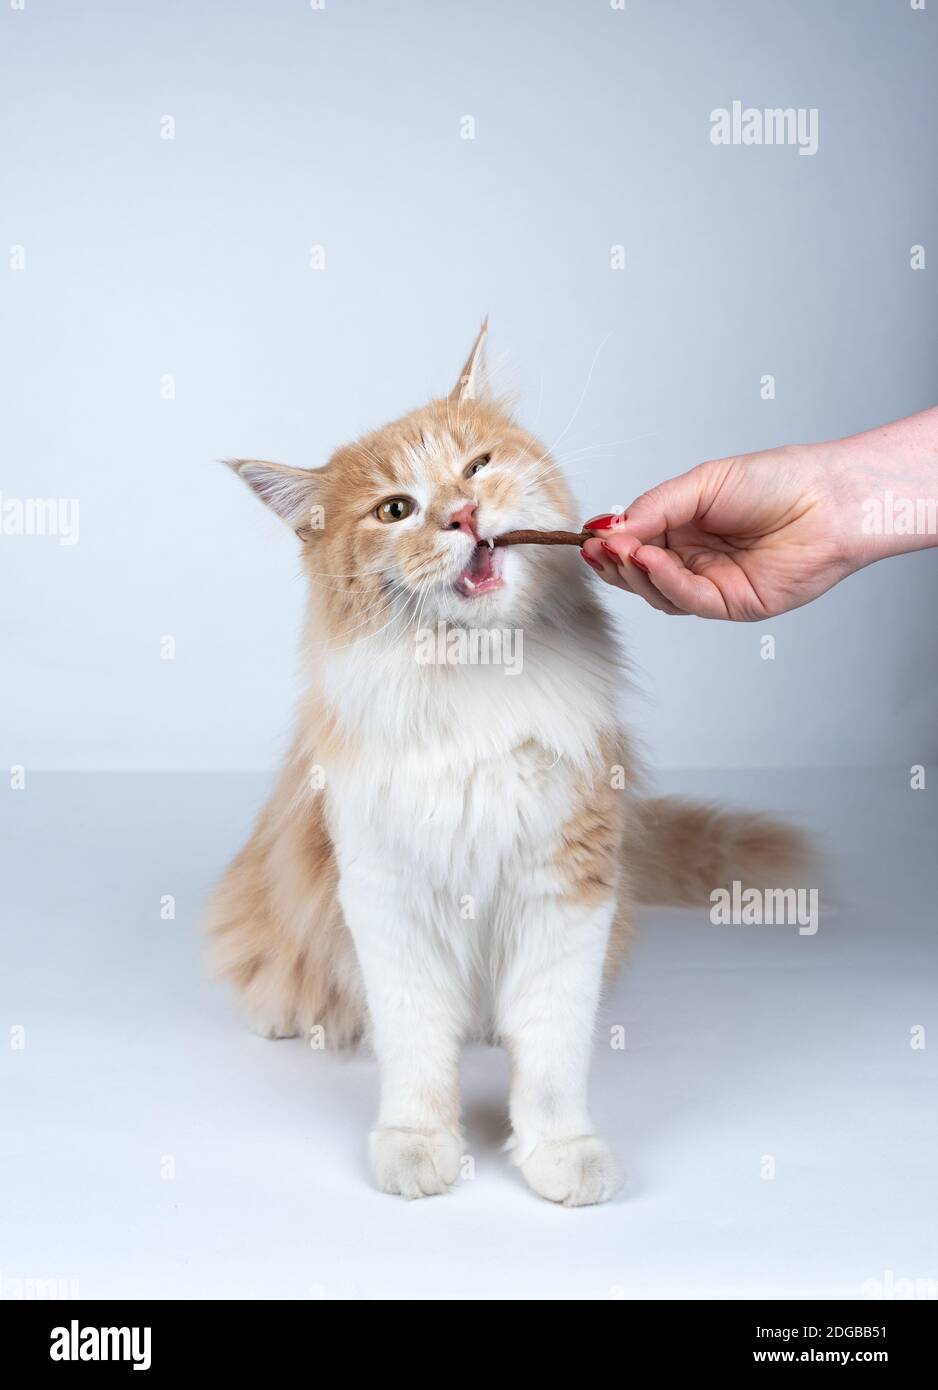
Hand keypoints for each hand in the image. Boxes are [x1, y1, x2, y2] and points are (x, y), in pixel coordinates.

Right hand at [581, 445, 866, 619]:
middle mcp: (696, 560)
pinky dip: (664, 582)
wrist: (831, 498)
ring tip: (623, 551)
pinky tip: (651, 560)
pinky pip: (689, 600)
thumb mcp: (702, 484)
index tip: (590, 537)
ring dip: (635, 575)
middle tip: (598, 549)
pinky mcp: (734, 605)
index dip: (611, 545)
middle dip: (615, 564)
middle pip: (640, 576)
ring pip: (658, 594)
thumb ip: (654, 507)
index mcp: (686, 529)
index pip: (636, 545)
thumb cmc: (779, 481)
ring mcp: (714, 585)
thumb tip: (610, 530)